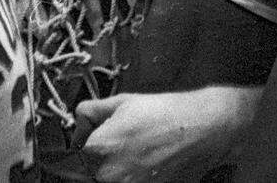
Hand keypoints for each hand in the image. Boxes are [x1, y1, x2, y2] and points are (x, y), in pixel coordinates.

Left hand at [74, 88, 247, 182]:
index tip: (93, 137)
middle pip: (91, 171)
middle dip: (102, 157)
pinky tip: (148, 163)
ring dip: (118, 170)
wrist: (202, 129)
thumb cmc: (166, 113)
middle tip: (125, 143)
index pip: (75, 153)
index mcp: (99, 147)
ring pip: (111, 178)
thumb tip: (78, 121)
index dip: (84, 142)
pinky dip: (134, 176)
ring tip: (139, 153)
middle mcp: (108, 174)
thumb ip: (93, 111)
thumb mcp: (125, 101)